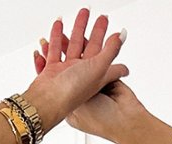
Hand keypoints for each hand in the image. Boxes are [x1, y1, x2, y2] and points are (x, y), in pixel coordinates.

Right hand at [27, 9, 129, 131]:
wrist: (49, 100)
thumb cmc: (73, 89)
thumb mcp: (99, 67)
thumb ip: (111, 50)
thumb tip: (123, 34)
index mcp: (95, 74)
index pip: (106, 56)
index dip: (111, 43)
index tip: (115, 33)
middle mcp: (82, 73)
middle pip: (89, 47)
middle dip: (94, 30)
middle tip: (99, 16)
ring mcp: (66, 71)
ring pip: (72, 45)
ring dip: (75, 29)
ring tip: (80, 14)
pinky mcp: (52, 70)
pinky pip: (54, 50)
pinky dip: (55, 38)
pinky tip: (58, 26)